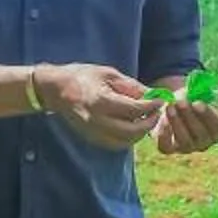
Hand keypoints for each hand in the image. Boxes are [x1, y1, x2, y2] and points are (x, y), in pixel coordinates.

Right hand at [35, 63, 159, 149]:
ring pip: (125, 141)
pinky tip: (132, 127)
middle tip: (156, 113)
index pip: (134, 109)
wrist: (56, 89)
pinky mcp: (91, 138)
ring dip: (140, 133)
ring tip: (146, 120)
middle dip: (149, 123)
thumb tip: (152, 94)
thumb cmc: (83, 76)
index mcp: (101, 101)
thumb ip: (131, 86)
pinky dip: (127, 139)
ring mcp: (93, 131)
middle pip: (132, 131)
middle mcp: (97, 120)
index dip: (151, 106)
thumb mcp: (108, 74)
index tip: (160, 100)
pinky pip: (115, 144)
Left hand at [151, 97, 217, 155]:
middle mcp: (204, 143)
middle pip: (201, 134)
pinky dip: (164, 134)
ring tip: (170, 107)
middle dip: (189, 117)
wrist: (172, 108)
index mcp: (217, 131)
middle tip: (180, 102)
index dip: (208, 116)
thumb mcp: (196, 95)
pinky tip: (162, 120)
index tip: (197, 103)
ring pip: (185, 141)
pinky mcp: (170, 149)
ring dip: (177, 123)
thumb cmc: (189, 101)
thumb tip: (190, 96)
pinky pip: (166, 147)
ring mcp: (187, 148)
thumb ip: (197, 95)